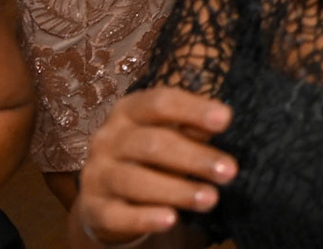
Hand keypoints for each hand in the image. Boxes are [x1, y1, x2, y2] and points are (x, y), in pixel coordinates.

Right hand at [73, 87, 235, 244]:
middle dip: (195, 157)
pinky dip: (145, 218)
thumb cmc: (149, 157)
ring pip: (136, 181)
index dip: (193, 110)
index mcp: (128, 110)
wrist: (106, 198)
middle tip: (229, 170)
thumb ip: (190, 128)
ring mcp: (97, 174)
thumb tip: (222, 120)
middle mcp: (108, 139)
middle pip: (152, 143)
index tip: (226, 120)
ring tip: (210, 198)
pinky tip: (171, 219)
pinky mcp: (93, 209)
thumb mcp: (167, 134)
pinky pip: (118, 215)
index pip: (161, 103)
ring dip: (178, 190)